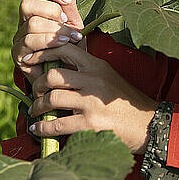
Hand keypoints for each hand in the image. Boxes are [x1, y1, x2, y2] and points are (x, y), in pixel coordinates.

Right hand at [12, 0, 84, 82]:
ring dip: (55, 30)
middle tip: (66, 21)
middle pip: (27, 4)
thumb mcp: (73, 22)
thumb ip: (69, 3)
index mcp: (37, 8)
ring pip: (31, 24)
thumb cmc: (71, 46)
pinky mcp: (18, 54)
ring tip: (72, 37)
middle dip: (50, 10)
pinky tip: (62, 46)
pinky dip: (48, 42)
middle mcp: (24, 21)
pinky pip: (29, 42)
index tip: (67, 1)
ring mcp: (19, 37)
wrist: (69, 74)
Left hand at [24, 42, 157, 153]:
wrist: (146, 123)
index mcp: (96, 65)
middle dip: (37, 83)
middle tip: (34, 90)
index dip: (45, 52)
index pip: (65, 49)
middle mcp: (93, 80)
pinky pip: (57, 125)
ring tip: (34, 110)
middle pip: (53, 74)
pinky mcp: (90, 124)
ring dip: (37, 106)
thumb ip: (87, 69)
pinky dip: (43, 128)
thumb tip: (60, 65)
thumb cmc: (124, 100)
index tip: (32, 58)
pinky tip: (38, 129)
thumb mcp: (108, 75)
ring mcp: (91, 102)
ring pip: (52, 98)